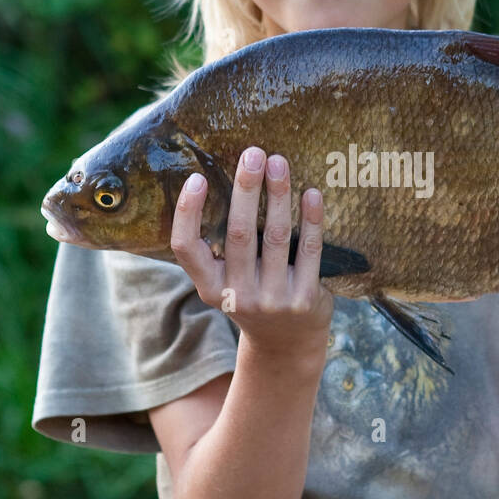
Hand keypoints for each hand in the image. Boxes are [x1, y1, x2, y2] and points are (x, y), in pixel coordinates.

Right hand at [170, 146, 333, 357]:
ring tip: (279, 162)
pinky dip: (311, 219)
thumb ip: (222, 247)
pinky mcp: (305, 298)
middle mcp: (237, 295)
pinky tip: (312, 194)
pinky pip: (309, 250)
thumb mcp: (226, 282)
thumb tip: (231, 181)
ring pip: (275, 235)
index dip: (188, 212)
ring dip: (278, 194)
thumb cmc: (253, 297)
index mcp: (209, 287)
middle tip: (253, 153)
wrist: (287, 345)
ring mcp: (273, 299)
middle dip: (246, 189)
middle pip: (238, 232)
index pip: (186, 248)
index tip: (197, 178)